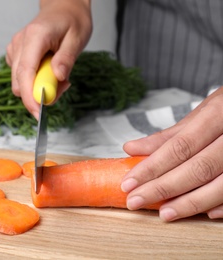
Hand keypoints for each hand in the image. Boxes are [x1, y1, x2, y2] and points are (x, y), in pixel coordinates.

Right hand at [6, 0, 91, 118]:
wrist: (63, 9)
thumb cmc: (71, 21)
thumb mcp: (77, 39)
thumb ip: (66, 59)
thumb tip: (57, 77)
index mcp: (35, 37)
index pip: (25, 72)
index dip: (29, 97)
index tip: (38, 113)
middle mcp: (19, 43)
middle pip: (19, 82)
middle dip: (39, 94)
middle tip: (63, 86)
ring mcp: (15, 49)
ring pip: (20, 82)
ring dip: (40, 87)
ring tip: (59, 74)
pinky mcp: (15, 55)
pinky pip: (22, 77)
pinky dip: (36, 81)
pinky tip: (49, 70)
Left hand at [122, 86, 222, 220]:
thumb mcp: (201, 114)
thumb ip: (168, 135)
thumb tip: (131, 148)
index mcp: (218, 114)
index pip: (179, 147)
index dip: (152, 167)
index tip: (128, 183)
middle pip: (197, 169)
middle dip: (163, 188)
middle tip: (135, 201)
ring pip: (221, 185)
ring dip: (190, 203)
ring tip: (164, 213)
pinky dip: (222, 205)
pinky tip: (204, 213)